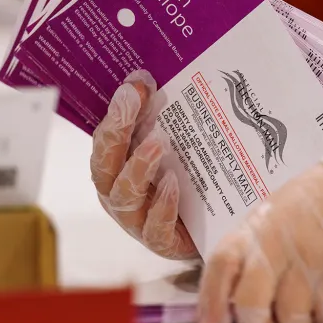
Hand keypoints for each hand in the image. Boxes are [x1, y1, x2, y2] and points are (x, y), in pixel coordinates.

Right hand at [90, 71, 197, 260]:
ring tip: (159, 142)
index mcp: (116, 168)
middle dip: (116, 131)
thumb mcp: (173, 144)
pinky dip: (162, 205)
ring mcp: (137, 221)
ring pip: (123, 196)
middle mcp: (118, 193)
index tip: (136, 83)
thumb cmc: (187, 182)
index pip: (105, 140)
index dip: (117, 112)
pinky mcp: (162, 243)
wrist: (217, 230)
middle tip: (134, 100)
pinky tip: (173, 183)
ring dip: (138, 166)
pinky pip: (154, 229)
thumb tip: (149, 79)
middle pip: (105, 166)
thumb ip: (158, 116)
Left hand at [195, 162, 322, 322]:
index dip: (210, 309)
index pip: (219, 270)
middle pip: (251, 306)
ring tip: (304, 313)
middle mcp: (273, 245)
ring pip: (291, 320)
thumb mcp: (260, 227)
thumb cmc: (299, 215)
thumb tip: (218, 315)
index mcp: (249, 233)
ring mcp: (307, 261)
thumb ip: (240, 265)